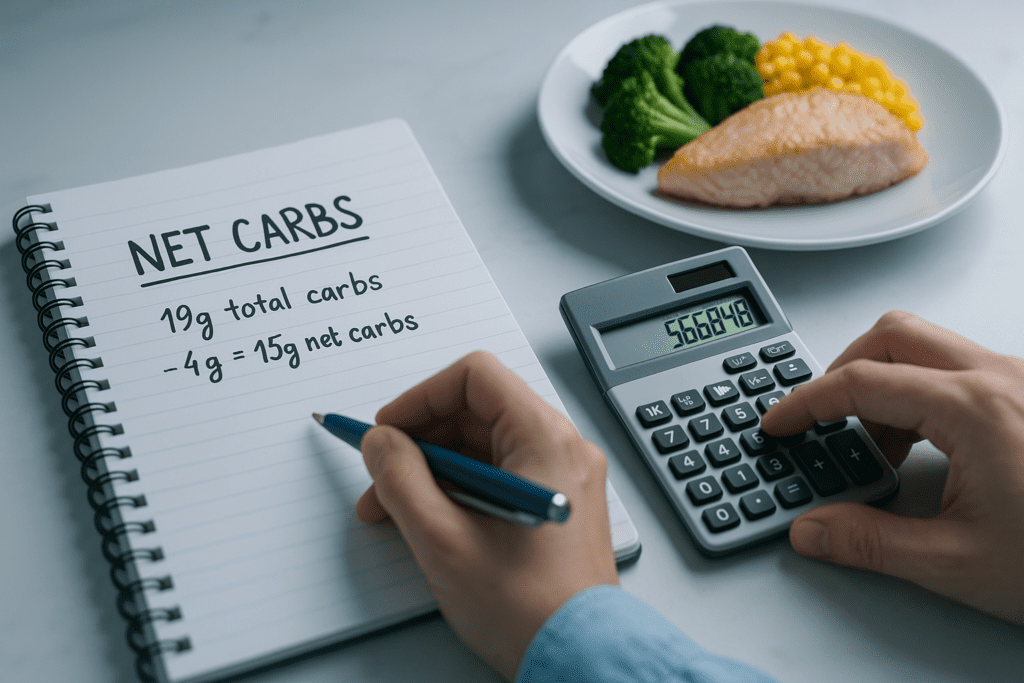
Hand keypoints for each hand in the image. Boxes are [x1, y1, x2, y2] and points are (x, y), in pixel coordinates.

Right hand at [354, 351, 618, 678]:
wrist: (579, 659)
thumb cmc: (528, 608)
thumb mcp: (443, 539)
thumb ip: (401, 479)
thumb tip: (382, 442)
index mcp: (545, 440)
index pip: (476, 377)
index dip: (422, 397)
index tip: (388, 430)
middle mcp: (562, 448)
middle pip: (478, 410)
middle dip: (421, 440)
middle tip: (381, 476)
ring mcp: (562, 476)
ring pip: (485, 445)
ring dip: (435, 468)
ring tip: (394, 509)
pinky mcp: (554, 502)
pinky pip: (500, 473)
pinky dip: (460, 487)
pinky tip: (429, 519)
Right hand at [760, 311, 1023, 623]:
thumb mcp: (955, 562)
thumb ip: (868, 542)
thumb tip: (813, 529)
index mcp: (974, 410)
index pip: (860, 383)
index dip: (806, 403)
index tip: (781, 423)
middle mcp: (998, 379)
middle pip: (894, 334)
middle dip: (843, 369)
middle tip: (821, 416)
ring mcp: (1018, 382)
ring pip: (927, 344)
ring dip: (884, 379)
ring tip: (874, 443)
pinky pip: (957, 367)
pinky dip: (919, 393)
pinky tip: (921, 445)